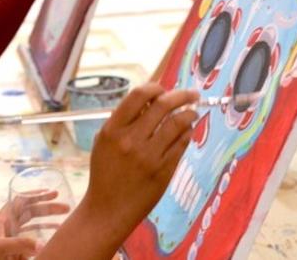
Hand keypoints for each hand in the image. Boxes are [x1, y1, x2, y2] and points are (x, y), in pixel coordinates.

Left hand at [0, 192, 68, 259]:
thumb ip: (18, 244)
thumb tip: (41, 244)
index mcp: (3, 218)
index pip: (21, 200)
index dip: (36, 194)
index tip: (52, 192)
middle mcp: (8, 226)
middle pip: (31, 211)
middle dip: (48, 208)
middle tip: (66, 207)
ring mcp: (10, 238)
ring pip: (32, 225)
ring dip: (48, 222)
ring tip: (64, 222)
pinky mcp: (12, 252)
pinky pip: (30, 242)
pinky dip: (42, 239)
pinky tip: (51, 240)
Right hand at [34, 84, 198, 259]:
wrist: (107, 209)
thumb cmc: (105, 173)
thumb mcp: (103, 142)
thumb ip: (123, 121)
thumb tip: (149, 100)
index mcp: (112, 130)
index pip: (138, 96)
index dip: (154, 87)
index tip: (163, 89)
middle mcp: (130, 140)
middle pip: (162, 105)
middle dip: (181, 95)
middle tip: (191, 95)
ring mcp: (148, 156)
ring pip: (177, 123)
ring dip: (189, 114)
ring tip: (192, 113)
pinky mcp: (163, 171)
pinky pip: (181, 144)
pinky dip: (187, 133)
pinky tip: (187, 131)